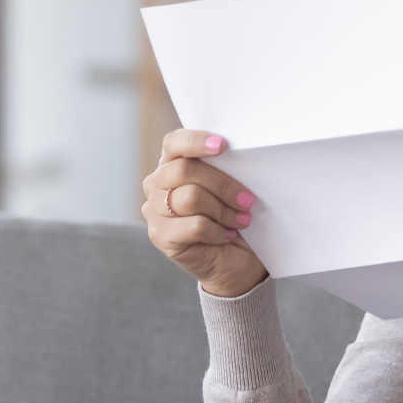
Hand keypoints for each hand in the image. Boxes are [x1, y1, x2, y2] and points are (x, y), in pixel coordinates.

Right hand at [143, 130, 267, 298]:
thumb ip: (225, 169)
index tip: (223, 146)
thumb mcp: (231, 188)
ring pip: (191, 198)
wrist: (233, 261)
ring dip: (224, 210)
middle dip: (223, 184)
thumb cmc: (233, 217)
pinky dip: (218, 231)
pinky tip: (226, 235)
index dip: (196, 141)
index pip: (174, 143)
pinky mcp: (160, 236)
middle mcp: (156, 183)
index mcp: (172, 163)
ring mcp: (154, 210)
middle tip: (248, 200)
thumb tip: (242, 157)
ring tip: (241, 220)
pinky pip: (195, 225)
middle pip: (185, 170)